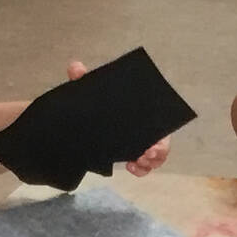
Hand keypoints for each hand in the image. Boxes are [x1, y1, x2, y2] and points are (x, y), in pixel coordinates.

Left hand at [63, 60, 168, 174]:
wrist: (87, 117)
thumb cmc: (98, 102)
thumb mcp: (92, 91)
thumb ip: (83, 80)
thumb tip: (75, 67)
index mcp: (141, 113)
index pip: (159, 123)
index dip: (160, 136)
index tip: (153, 144)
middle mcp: (145, 129)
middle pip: (161, 143)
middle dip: (157, 153)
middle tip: (145, 155)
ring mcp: (139, 144)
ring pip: (154, 158)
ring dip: (149, 163)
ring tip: (137, 163)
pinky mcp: (132, 155)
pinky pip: (143, 166)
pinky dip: (140, 169)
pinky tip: (131, 167)